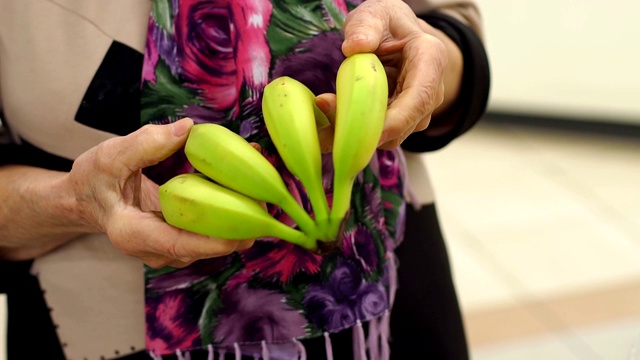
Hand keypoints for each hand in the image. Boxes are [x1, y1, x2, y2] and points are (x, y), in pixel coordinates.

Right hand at [67, 118, 253, 267]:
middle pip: (204, 246)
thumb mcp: (110, 156)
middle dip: (238, 226)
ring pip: (211, 240)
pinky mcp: (180, 239)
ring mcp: (169, 249)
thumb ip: (145, 143)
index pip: (178, 245)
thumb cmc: (94, 180)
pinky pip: (209, 231)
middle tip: (267, 201)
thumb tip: (187, 129)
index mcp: (132, 233)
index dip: (212, 242)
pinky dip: (228, 212)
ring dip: (238, 218)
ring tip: (263, 188)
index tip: (243, 233)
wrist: (87, 200)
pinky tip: (247, 189)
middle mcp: (154, 249)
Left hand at [316, 0, 461, 150]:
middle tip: (327, 116)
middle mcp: (430, 92)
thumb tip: (354, 47)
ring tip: (324, 109)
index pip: (418, 99)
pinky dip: (353, 132)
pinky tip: (330, 121)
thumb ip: (366, 26)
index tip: (363, 133)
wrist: (397, 37)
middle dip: (365, 130)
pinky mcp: (400, 122)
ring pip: (388, 136)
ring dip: (355, 132)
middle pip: (402, 125)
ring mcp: (417, 111)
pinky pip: (378, 135)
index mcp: (430, 60)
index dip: (394, 122)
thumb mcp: (376, 13)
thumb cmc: (387, 24)